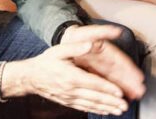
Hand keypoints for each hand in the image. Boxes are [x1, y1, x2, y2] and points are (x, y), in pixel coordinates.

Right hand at [4, 25, 144, 114]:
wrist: (31, 77)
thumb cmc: (46, 62)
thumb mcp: (59, 50)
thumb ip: (75, 48)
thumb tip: (89, 44)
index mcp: (71, 77)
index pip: (93, 83)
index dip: (107, 88)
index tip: (119, 92)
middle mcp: (71, 90)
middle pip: (95, 97)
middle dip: (111, 102)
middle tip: (124, 105)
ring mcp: (69, 98)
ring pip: (91, 104)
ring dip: (106, 108)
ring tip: (118, 111)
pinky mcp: (68, 102)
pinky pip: (84, 107)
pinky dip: (96, 110)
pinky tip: (105, 111)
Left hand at [62, 25, 145, 101]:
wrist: (67, 40)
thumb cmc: (78, 36)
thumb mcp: (88, 32)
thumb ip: (102, 31)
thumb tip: (116, 31)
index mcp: (105, 50)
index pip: (121, 60)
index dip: (130, 69)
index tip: (138, 77)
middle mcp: (105, 59)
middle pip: (120, 71)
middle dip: (130, 81)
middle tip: (140, 90)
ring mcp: (100, 67)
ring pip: (114, 79)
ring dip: (125, 87)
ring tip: (134, 95)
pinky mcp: (95, 74)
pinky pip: (106, 83)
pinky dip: (113, 90)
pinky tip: (120, 96)